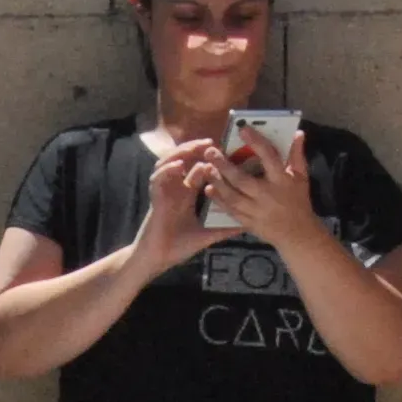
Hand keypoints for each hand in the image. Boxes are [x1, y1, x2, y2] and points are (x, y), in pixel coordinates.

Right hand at [125, 138, 232, 280]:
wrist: (159, 258)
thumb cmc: (179, 247)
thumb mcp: (207, 235)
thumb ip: (224, 229)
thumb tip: (246, 226)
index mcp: (187, 194)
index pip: (199, 170)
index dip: (210, 160)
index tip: (225, 153)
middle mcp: (176, 189)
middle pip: (184, 160)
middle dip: (196, 149)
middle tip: (212, 143)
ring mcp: (164, 191)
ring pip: (169, 163)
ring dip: (181, 153)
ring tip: (195, 148)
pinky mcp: (155, 197)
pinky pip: (158, 178)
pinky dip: (167, 170)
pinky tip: (178, 166)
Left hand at [206, 126, 329, 256]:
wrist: (297, 235)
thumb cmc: (299, 201)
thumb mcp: (302, 177)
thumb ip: (297, 155)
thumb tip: (297, 133)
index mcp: (282, 180)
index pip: (269, 158)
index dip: (256, 142)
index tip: (243, 129)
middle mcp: (267, 195)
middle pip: (242, 179)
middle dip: (224, 165)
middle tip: (210, 151)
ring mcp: (256, 211)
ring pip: (232, 196)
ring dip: (218, 182)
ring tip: (206, 168)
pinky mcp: (248, 222)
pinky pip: (230, 210)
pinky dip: (218, 200)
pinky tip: (208, 189)